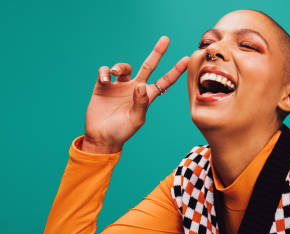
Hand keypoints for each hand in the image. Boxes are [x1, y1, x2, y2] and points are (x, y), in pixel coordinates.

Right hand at [82, 36, 189, 152]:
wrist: (101, 137)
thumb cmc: (122, 131)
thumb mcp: (135, 119)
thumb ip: (140, 102)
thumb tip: (139, 84)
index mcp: (147, 96)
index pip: (165, 81)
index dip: (175, 70)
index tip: (186, 59)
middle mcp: (135, 88)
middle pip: (148, 66)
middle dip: (157, 53)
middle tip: (166, 39)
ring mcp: (119, 86)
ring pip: (124, 67)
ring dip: (119, 66)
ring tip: (114, 73)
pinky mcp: (103, 86)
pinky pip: (105, 72)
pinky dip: (104, 72)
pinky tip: (105, 80)